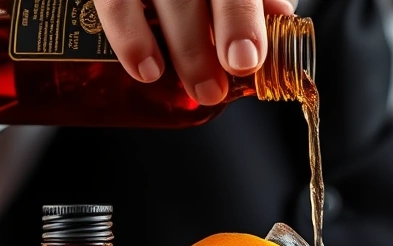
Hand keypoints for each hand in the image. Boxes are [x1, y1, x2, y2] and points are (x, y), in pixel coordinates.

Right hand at [92, 0, 297, 104]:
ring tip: (195, 88)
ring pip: (159, 0)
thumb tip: (281, 18)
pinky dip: (128, 38)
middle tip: (213, 88)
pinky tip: (146, 71)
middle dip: (204, 46)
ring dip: (179, 49)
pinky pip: (111, 2)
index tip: (245, 61)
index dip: (240, 21)